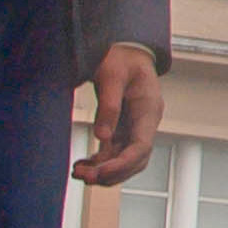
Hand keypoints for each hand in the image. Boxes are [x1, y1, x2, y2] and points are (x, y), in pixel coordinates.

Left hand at [71, 45, 162, 186]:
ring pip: (125, 160)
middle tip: (84, 177)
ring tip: (78, 172)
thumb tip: (102, 137)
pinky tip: (83, 165)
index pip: (142, 147)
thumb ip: (108, 104)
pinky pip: (115, 153)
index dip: (121, 164)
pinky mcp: (124, 128)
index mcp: (148, 109)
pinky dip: (100, 162)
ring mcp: (135, 127)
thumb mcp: (111, 74)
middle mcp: (145, 122)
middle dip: (112, 173)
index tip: (98, 172)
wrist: (126, 50)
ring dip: (104, 171)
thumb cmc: (120, 57)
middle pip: (136, 160)